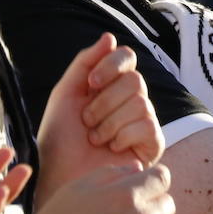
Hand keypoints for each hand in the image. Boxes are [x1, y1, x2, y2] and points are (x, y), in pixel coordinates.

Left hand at [36, 34, 163, 207]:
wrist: (60, 178)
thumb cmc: (59, 140)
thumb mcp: (65, 94)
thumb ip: (85, 62)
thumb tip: (110, 36)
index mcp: (111, 85)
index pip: (127, 57)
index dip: (112, 65)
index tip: (90, 84)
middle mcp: (131, 100)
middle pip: (135, 80)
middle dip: (104, 102)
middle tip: (87, 121)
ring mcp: (144, 122)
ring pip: (140, 103)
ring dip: (108, 123)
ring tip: (95, 139)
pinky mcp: (153, 145)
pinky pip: (148, 125)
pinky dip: (122, 136)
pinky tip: (111, 149)